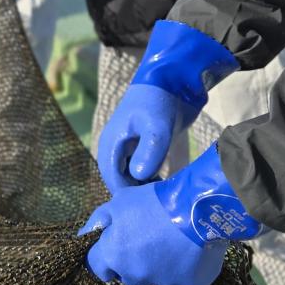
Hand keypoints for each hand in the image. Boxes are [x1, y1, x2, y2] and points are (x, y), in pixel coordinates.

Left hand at [80, 189, 231, 284]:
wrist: (199, 206)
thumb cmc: (153, 202)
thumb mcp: (118, 202)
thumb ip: (99, 221)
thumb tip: (86, 235)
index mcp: (113, 257)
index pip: (97, 268)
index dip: (104, 257)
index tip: (115, 247)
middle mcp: (136, 276)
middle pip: (127, 275)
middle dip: (133, 262)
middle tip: (148, 240)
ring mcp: (165, 284)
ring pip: (156, 281)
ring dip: (159, 269)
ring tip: (172, 245)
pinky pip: (184, 282)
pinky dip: (185, 272)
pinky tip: (191, 253)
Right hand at [95, 20, 237, 193]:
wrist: (173, 78)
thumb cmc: (160, 101)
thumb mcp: (157, 128)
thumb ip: (148, 153)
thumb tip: (138, 178)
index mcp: (111, 142)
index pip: (112, 178)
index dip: (127, 194)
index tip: (148, 206)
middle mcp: (117, 146)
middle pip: (120, 178)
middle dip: (135, 192)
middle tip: (159, 203)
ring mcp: (130, 145)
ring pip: (131, 175)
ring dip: (144, 186)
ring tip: (165, 195)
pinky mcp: (144, 144)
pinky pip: (142, 169)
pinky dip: (150, 178)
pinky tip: (166, 184)